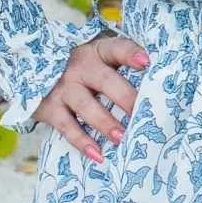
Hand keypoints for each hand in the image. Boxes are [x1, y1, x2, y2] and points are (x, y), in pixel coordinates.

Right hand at [31, 36, 149, 163]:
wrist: (39, 73)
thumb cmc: (88, 68)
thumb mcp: (104, 59)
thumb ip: (126, 65)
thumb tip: (162, 81)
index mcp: (98, 51)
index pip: (116, 48)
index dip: (131, 54)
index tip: (146, 62)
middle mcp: (80, 67)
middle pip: (105, 81)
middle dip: (125, 98)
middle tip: (141, 114)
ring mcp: (64, 88)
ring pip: (86, 106)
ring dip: (105, 123)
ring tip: (122, 138)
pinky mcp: (50, 108)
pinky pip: (67, 127)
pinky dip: (82, 142)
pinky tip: (98, 154)